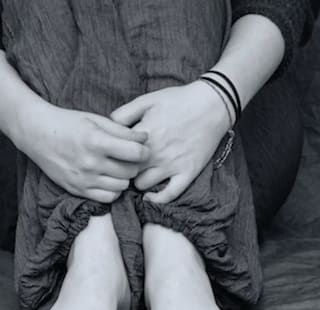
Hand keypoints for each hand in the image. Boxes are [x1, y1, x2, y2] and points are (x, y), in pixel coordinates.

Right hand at [16, 104, 149, 203]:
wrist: (37, 134)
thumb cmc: (68, 123)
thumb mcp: (95, 120)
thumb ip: (122, 130)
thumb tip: (145, 139)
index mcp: (96, 141)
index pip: (135, 153)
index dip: (144, 150)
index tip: (141, 147)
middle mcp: (90, 163)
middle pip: (130, 171)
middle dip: (135, 164)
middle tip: (129, 157)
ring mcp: (83, 179)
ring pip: (121, 187)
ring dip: (124, 178)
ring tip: (117, 167)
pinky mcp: (77, 189)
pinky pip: (107, 198)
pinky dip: (113, 190)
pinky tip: (108, 179)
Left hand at [110, 81, 231, 203]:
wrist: (212, 104)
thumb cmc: (178, 100)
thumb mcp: (146, 100)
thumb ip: (123, 114)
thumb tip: (107, 127)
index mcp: (143, 135)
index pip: (116, 154)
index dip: (111, 156)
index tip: (111, 155)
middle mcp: (156, 153)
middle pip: (126, 171)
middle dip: (121, 170)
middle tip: (121, 167)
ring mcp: (172, 165)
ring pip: (142, 185)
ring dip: (137, 181)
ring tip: (137, 175)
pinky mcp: (187, 173)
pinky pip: (169, 195)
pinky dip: (157, 198)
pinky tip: (150, 196)